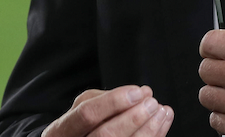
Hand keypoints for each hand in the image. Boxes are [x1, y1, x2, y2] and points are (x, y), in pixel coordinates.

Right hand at [42, 85, 172, 136]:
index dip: (114, 102)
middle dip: (134, 118)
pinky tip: (161, 125)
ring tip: (162, 112)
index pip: (87, 114)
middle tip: (153, 104)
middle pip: (105, 135)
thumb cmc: (80, 126)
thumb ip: (110, 99)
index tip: (139, 92)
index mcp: (62, 129)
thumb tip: (142, 93)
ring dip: (148, 130)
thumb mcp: (84, 107)